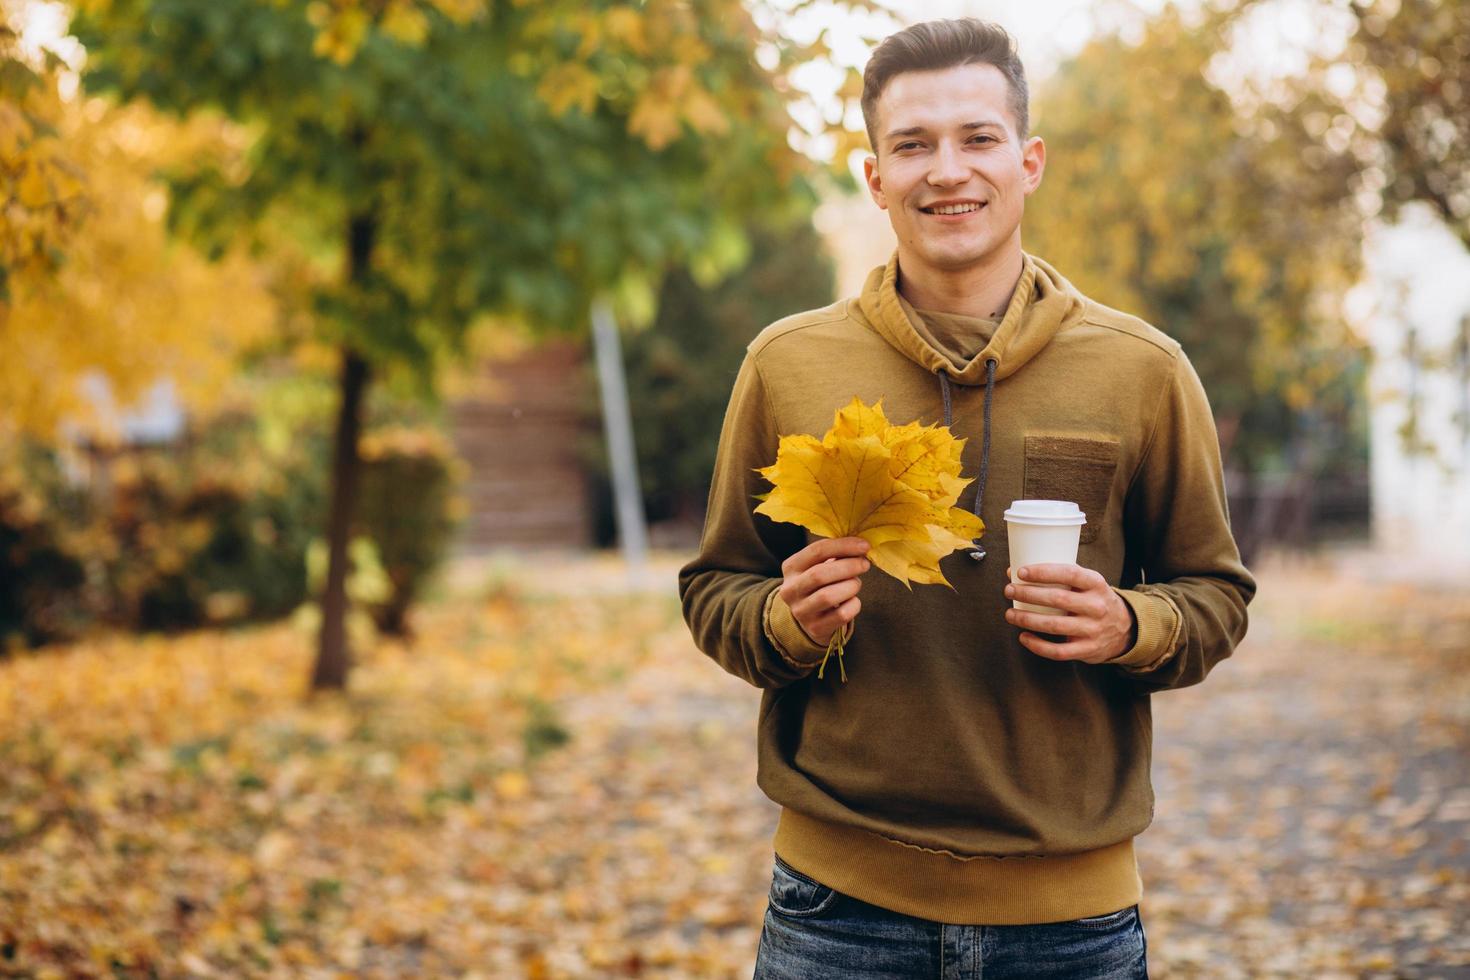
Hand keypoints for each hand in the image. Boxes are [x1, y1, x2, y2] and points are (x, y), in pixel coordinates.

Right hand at [780, 537, 870, 644]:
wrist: (809, 617)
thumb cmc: (820, 584)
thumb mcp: (818, 566)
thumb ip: (835, 554)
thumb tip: (861, 547)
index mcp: (791, 567)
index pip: (816, 551)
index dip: (843, 546)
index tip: (864, 546)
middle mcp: (790, 590)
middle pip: (820, 574)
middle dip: (848, 566)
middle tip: (864, 564)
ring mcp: (801, 611)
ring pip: (829, 596)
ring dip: (850, 586)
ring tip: (856, 583)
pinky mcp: (815, 628)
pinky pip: (841, 615)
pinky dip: (853, 605)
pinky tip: (853, 600)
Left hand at [1003, 563, 1135, 663]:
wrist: (1124, 629)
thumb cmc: (1093, 600)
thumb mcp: (1087, 584)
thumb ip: (1060, 578)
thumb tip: (1014, 571)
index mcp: (1096, 584)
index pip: (1070, 573)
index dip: (1044, 572)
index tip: (1021, 572)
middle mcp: (1097, 607)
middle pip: (1057, 599)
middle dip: (1028, 594)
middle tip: (1009, 590)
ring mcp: (1093, 630)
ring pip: (1054, 626)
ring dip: (1027, 619)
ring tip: (1010, 614)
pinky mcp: (1087, 650)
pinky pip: (1058, 651)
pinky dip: (1037, 645)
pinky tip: (1023, 637)